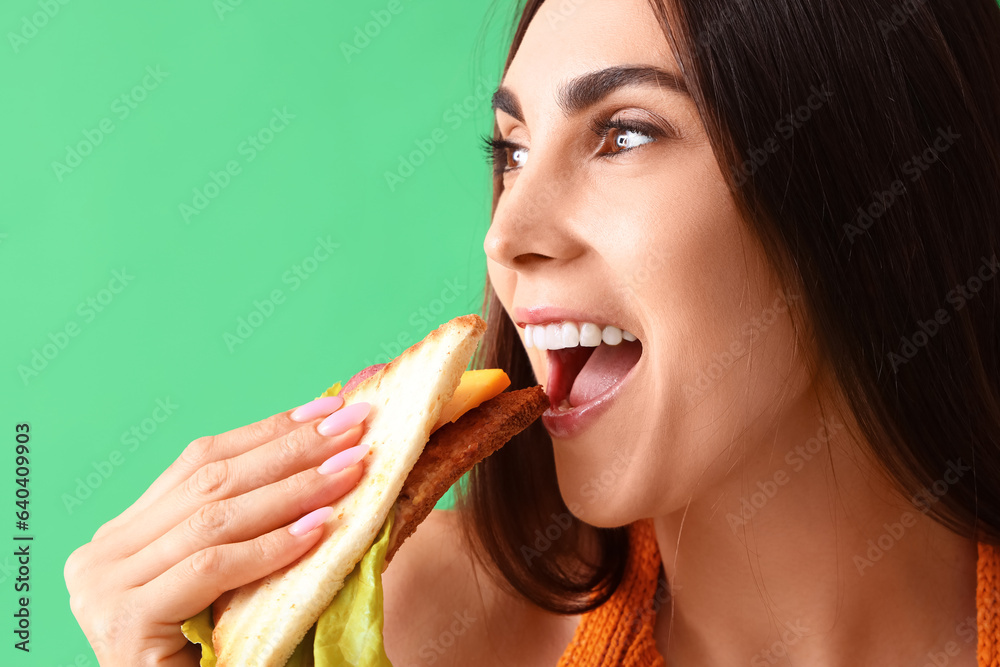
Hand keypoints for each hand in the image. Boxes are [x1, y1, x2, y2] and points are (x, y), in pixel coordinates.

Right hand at [64, 395, 371, 665]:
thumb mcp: (235, 578)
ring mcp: (104, 587)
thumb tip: (326, 454)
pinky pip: (211, 567)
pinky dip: (271, 546)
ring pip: (215, 518)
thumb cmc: (225, 656)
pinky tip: (322, 528)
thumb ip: (254, 526)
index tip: (328, 407)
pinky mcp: (124, 622)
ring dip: (295, 489)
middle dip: (290, 449)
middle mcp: (103, 553)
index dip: (267, 431)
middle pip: (211, 481)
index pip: (201, 462)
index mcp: (125, 534)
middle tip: (353, 425)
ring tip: (353, 468)